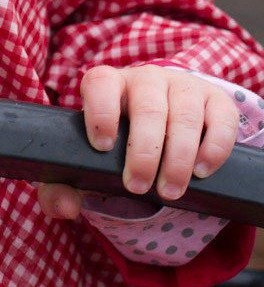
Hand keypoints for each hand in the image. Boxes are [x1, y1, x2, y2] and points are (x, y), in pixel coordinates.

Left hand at [37, 64, 239, 220]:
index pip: (100, 83)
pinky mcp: (216, 100)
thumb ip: (64, 184)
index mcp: (108, 83)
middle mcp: (146, 79)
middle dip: (144, 152)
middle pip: (148, 107)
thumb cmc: (117, 141)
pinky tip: (201, 171)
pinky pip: (221, 120)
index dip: (101, 112)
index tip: (103, 146)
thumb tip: (67, 207)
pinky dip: (213, 148)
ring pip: (184, 115)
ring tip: (170, 190)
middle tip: (138, 187)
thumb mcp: (88, 157)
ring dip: (178, 157)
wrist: (162, 123)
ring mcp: (183, 86)